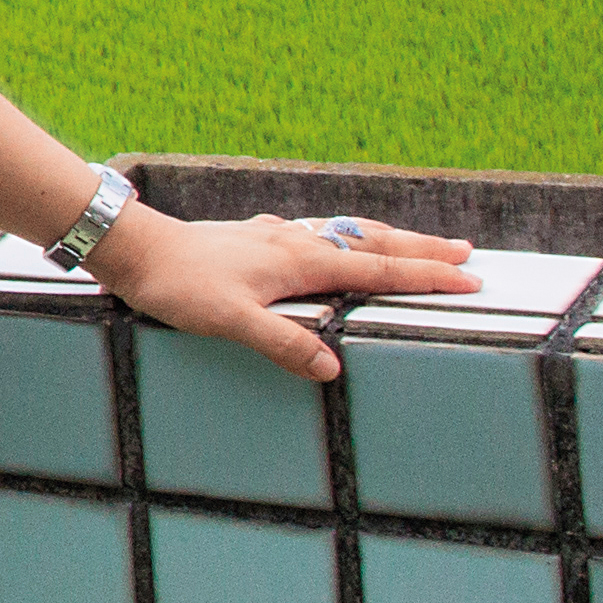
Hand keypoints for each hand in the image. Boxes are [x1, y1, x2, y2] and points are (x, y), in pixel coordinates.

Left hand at [89, 207, 476, 382]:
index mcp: (301, 261)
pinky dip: (341, 236)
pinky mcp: (252, 239)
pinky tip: (329, 239)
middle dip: (422, 249)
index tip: (472, 280)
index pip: (379, 270)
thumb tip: (331, 369)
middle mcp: (295, 242)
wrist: (131, 247)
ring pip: (345, 233)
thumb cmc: (176, 284)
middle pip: (372, 243)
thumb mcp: (228, 322)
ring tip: (416, 242)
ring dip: (386, 239)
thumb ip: (281, 343)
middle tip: (467, 252)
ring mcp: (274, 237)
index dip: (427, 277)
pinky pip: (313, 233)